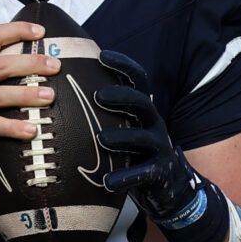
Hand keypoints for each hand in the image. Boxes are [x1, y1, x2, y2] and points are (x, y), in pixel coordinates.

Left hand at [92, 50, 200, 222]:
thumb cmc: (137, 151)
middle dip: (122, 97)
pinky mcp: (158, 173)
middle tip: (98, 95)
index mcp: (143, 110)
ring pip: (142, 138)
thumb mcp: (128, 126)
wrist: (170, 186)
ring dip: (122, 137)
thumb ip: (107, 111)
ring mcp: (158, 148)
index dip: (123, 66)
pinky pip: (143, 174)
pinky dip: (126, 178)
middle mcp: (154, 124)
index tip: (102, 55)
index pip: (137, 80)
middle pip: (142, 104)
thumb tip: (69, 88)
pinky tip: (108, 182)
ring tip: (101, 139)